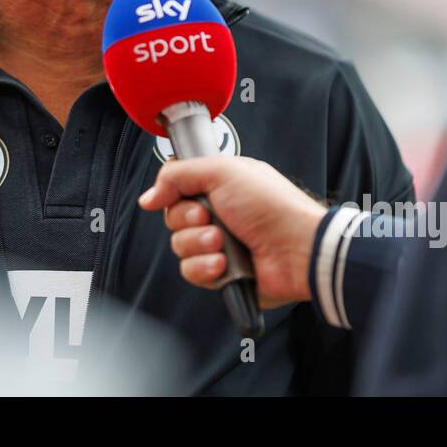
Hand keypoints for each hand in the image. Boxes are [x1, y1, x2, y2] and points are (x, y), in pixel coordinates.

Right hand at [138, 155, 326, 308]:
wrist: (297, 248)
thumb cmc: (271, 205)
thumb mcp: (222, 171)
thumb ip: (177, 175)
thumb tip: (148, 197)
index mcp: (219, 187)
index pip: (176, 189)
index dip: (175, 194)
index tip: (189, 195)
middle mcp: (218, 215)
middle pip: (173, 218)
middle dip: (188, 220)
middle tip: (211, 218)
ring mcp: (220, 245)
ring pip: (180, 247)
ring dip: (199, 244)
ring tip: (223, 243)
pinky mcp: (222, 275)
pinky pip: (191, 272)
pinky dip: (206, 267)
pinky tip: (224, 264)